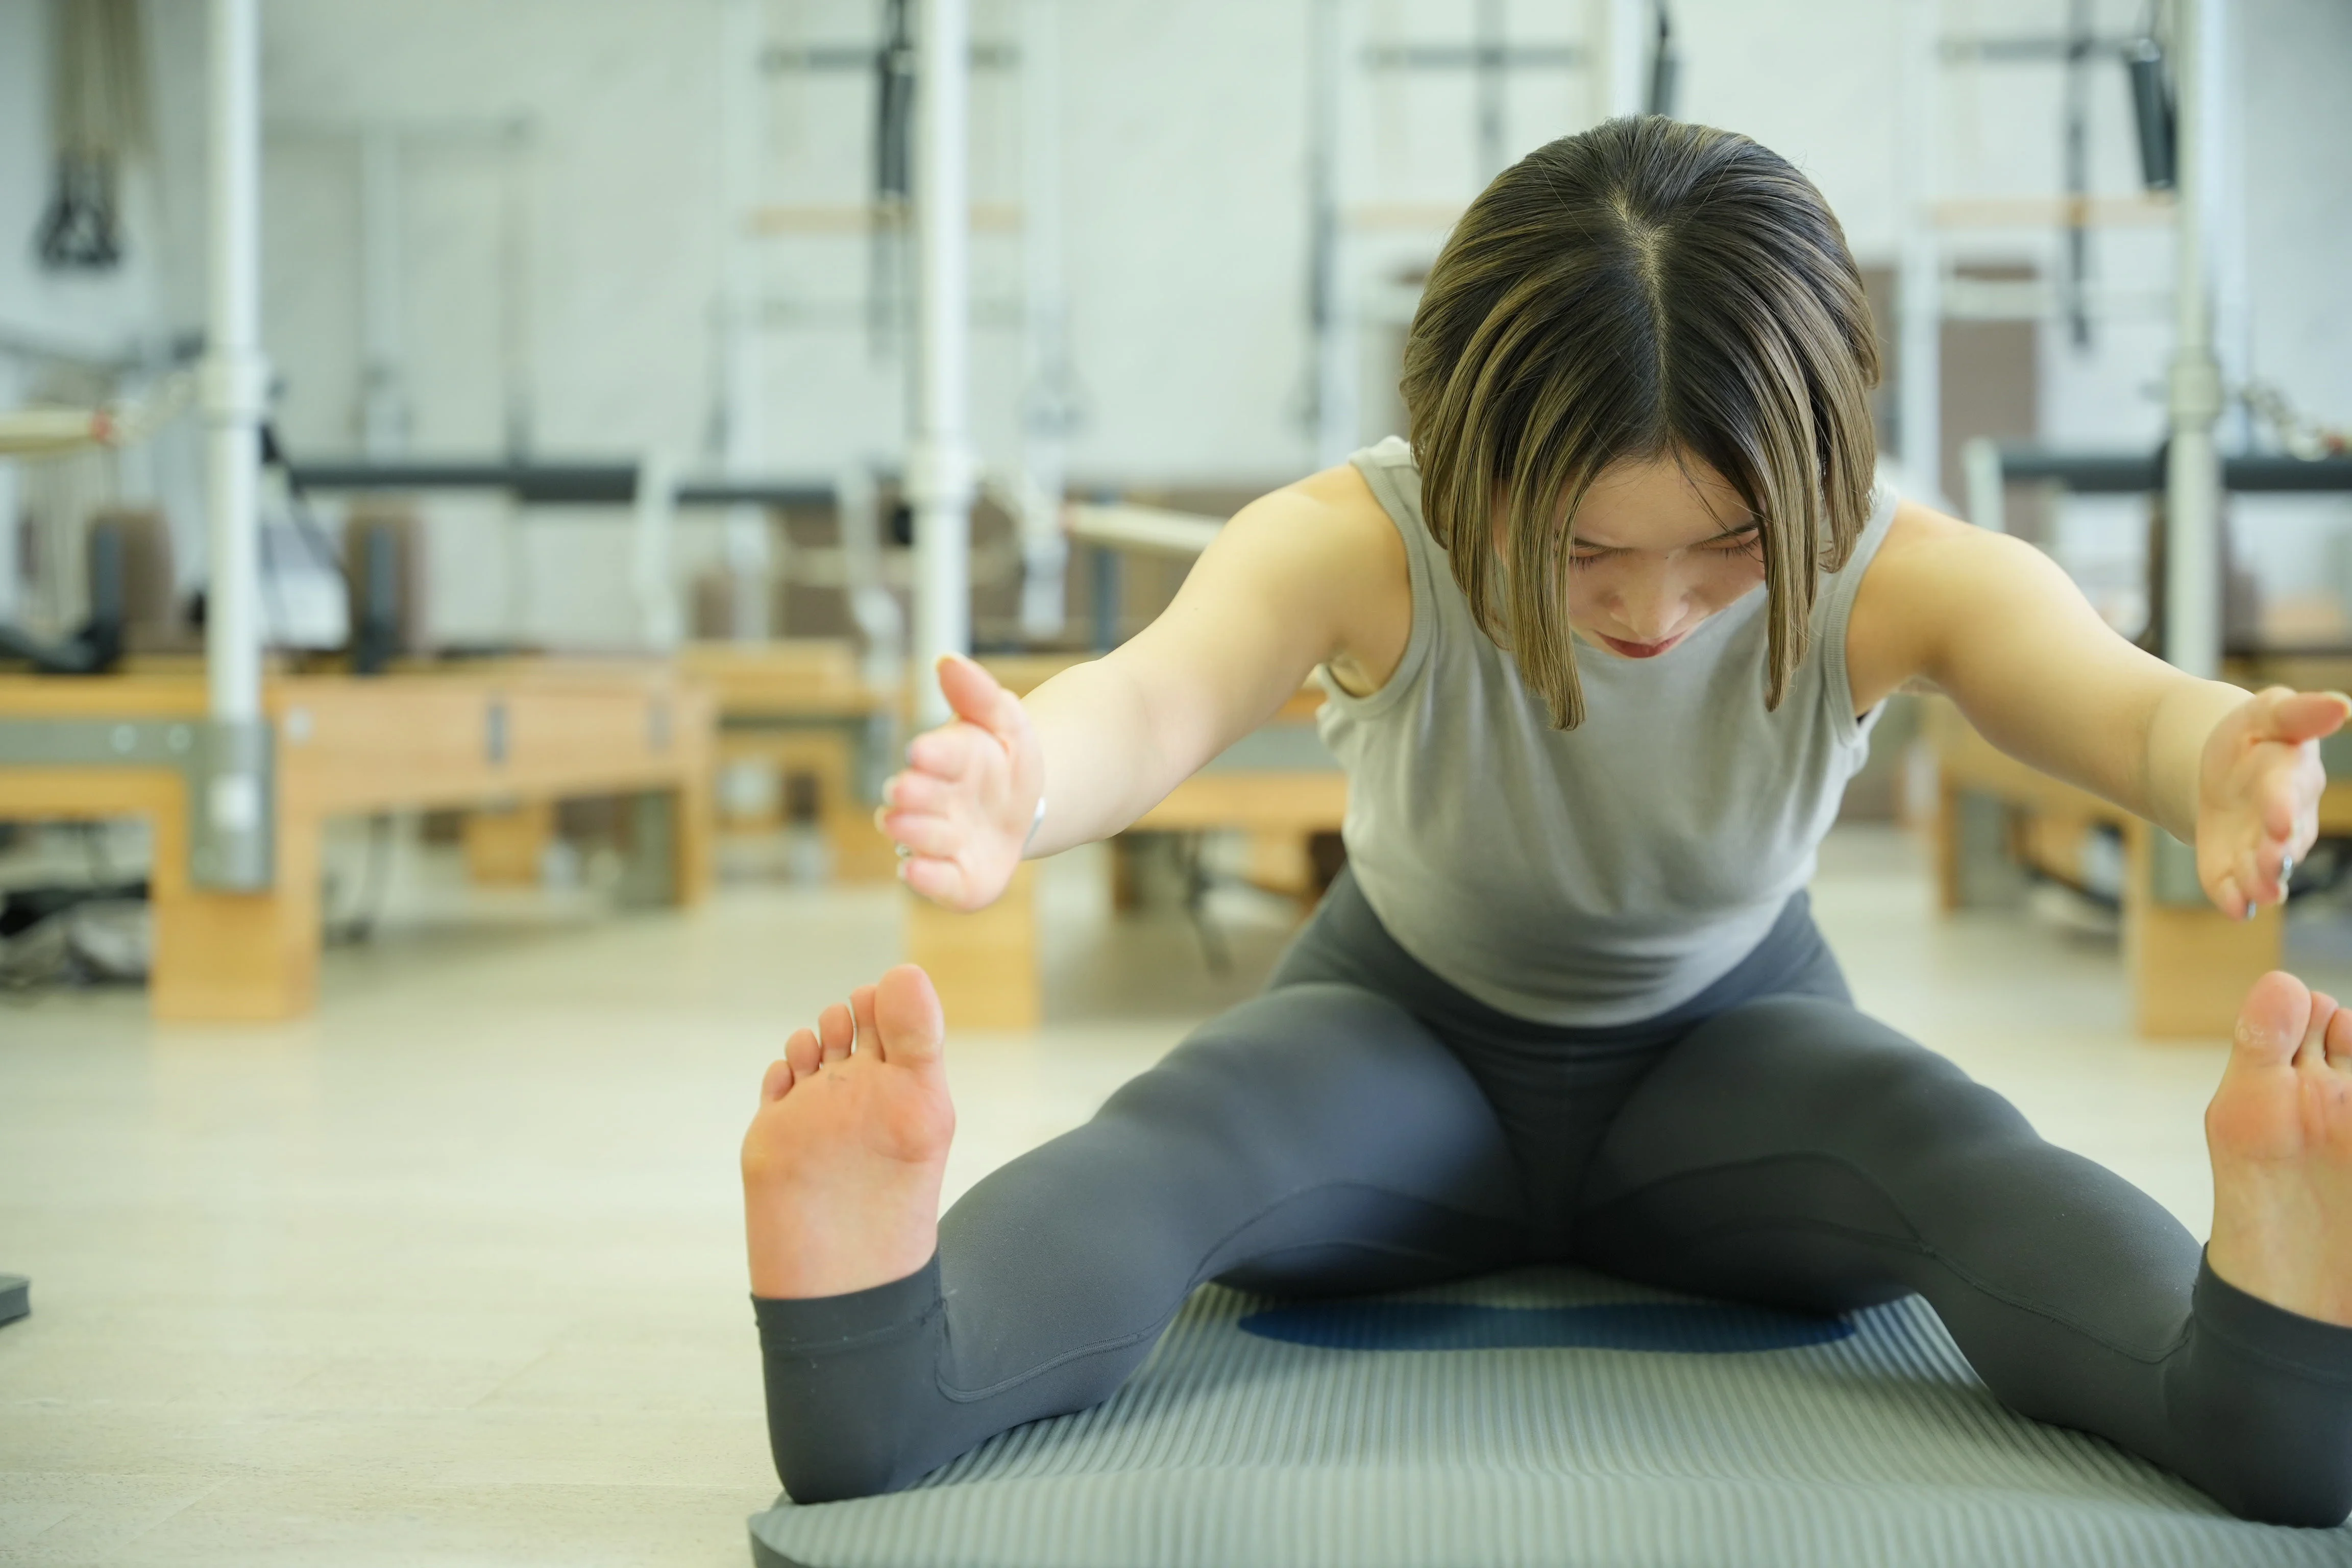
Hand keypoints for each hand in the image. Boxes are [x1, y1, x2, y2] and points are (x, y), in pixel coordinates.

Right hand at [880, 655, 1043, 910]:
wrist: (1025, 807)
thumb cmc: (1006, 760)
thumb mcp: (1006, 722)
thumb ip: (979, 694)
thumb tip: (948, 660)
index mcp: (943, 758)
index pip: (934, 753)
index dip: (931, 753)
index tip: (924, 751)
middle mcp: (930, 800)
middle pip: (912, 798)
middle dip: (912, 795)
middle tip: (908, 790)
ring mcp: (939, 840)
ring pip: (917, 839)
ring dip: (920, 833)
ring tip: (928, 827)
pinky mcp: (955, 879)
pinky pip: (937, 884)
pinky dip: (926, 880)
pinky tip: (917, 872)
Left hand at [2197, 687, 2350, 915]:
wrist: (2219, 768)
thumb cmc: (2252, 738)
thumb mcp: (2267, 714)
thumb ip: (2299, 712)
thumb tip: (2343, 705)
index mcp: (2292, 780)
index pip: (2289, 795)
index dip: (2284, 808)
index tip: (2279, 821)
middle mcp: (2285, 823)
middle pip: (2283, 843)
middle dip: (2276, 854)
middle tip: (2271, 861)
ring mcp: (2261, 849)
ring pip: (2265, 872)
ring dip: (2261, 884)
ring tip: (2260, 894)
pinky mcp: (2232, 867)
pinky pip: (2234, 889)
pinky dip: (2233, 900)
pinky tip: (2234, 909)